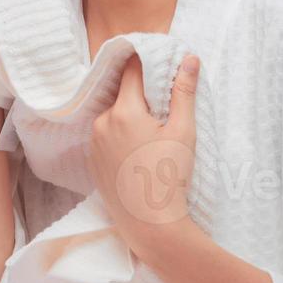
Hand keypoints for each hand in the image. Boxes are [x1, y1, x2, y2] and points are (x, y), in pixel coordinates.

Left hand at [87, 51, 201, 262]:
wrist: (151, 223)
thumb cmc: (170, 176)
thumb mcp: (183, 130)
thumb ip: (184, 91)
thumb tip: (189, 59)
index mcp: (124, 111)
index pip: (132, 71)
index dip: (146, 62)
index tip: (159, 61)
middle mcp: (102, 123)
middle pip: (123, 94)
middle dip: (141, 94)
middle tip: (163, 104)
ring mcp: (94, 143)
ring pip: (113, 115)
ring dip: (130, 115)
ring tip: (152, 132)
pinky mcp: (92, 161)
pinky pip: (106, 136)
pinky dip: (120, 135)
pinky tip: (138, 150)